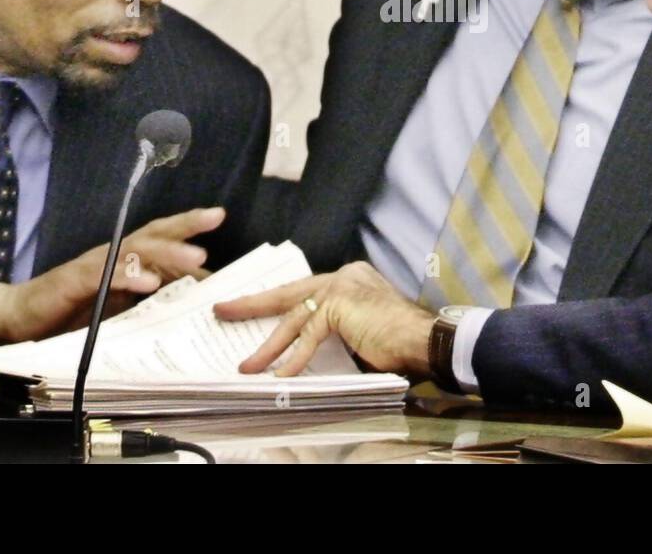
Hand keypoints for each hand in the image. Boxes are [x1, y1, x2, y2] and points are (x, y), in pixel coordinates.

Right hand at [0, 207, 224, 346]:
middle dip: (186, 224)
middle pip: (154, 234)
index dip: (189, 227)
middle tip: (215, 216)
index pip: (161, 237)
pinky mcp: (75, 282)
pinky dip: (128, 277)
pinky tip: (149, 283)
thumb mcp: (119, 309)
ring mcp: (94, 265)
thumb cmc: (73, 312)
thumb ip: (149, 303)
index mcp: (126, 259)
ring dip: (168, 253)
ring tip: (197, 257)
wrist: (20, 320)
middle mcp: (113, 255)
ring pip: (136, 251)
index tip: (218, 217)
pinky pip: (106, 276)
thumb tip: (191, 305)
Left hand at [213, 261, 436, 378]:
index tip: (252, 309)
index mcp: (349, 279)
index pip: (305, 291)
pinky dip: (294, 358)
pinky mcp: (340, 304)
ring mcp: (341, 286)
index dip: (277, 304)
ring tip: (247, 365)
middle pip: (289, 294)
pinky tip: (280, 376)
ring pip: (294, 317)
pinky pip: (309, 335)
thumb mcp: (361, 332)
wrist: (427, 340)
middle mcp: (343, 276)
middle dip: (253, 304)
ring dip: (269, 346)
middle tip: (223, 310)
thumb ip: (335, 332)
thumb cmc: (402, 343)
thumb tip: (302, 351)